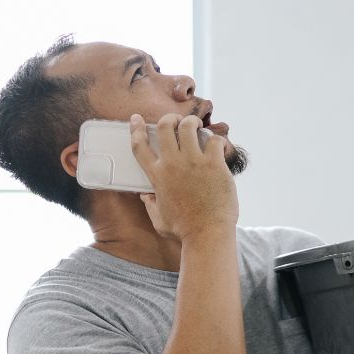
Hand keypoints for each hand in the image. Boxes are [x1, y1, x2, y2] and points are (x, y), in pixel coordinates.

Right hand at [130, 113, 237, 241]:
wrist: (207, 234)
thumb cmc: (184, 230)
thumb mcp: (159, 219)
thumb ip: (150, 205)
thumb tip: (145, 196)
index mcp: (157, 176)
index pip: (139, 146)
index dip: (136, 129)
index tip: (136, 119)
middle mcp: (173, 164)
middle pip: (165, 126)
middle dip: (170, 118)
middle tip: (177, 121)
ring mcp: (194, 162)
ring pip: (188, 126)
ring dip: (192, 123)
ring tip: (197, 127)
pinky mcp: (214, 164)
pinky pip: (214, 140)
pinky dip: (216, 140)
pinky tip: (218, 147)